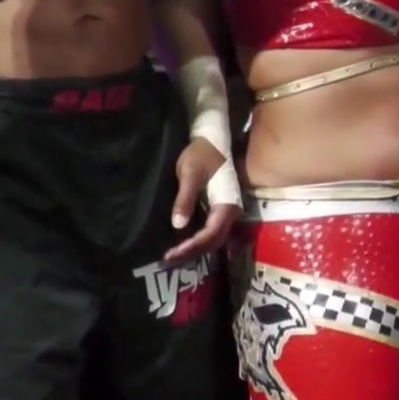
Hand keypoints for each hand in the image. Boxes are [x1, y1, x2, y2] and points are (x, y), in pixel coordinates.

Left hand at [163, 138, 242, 264]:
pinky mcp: (218, 210)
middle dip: (191, 253)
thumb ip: (185, 199)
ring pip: (212, 239)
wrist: (212, 138)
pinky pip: (210, 231)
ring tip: (172, 257)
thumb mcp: (190, 173)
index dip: (192, 247)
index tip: (172, 253)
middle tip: (168, 261)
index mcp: (227, 205)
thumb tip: (179, 226)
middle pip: (213, 242)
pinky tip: (181, 244)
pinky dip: (196, 241)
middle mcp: (230, 212)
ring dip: (194, 250)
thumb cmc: (201, 153)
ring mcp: (226, 212)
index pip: (211, 234)